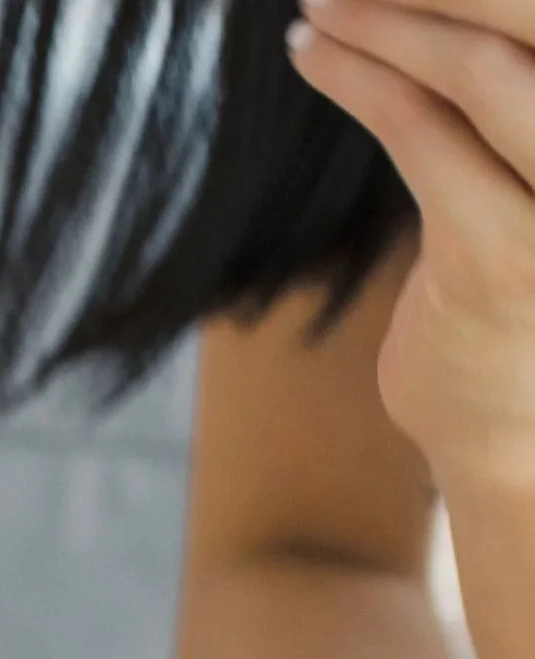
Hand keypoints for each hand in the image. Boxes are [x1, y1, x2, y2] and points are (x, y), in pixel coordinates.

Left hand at [290, 0, 534, 491]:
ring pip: (481, 67)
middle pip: (534, 21)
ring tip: (324, 3)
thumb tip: (447, 28)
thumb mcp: (531, 197)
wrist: (521, 448)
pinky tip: (312, 53)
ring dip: (390, 21)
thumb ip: (507, 114)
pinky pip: (424, 134)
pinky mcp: (500, 251)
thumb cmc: (523, 314)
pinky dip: (359, 81)